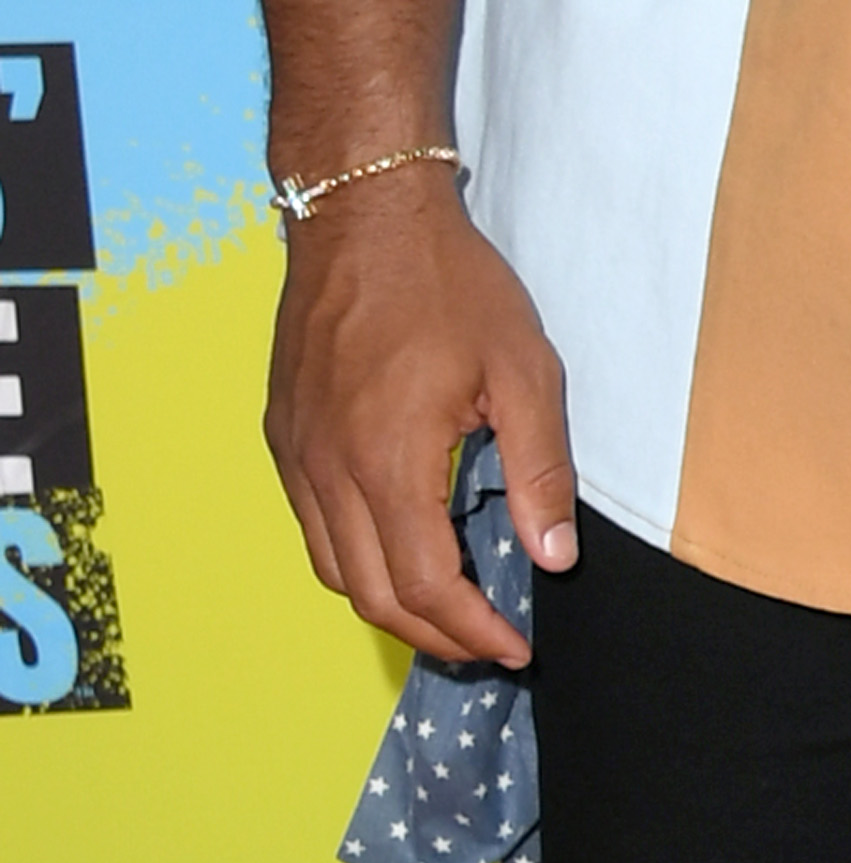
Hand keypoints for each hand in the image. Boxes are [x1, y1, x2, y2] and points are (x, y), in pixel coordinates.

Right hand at [265, 180, 575, 666]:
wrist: (362, 215)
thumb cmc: (447, 283)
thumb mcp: (523, 370)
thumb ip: (540, 471)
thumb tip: (554, 556)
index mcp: (387, 461)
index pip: (424, 585)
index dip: (472, 630)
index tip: (514, 647)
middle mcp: (327, 469)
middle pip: (370, 594)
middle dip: (433, 635)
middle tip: (487, 646)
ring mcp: (295, 454)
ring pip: (332, 568)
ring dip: (388, 606)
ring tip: (447, 617)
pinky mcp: (283, 435)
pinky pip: (311, 526)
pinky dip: (353, 560)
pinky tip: (396, 553)